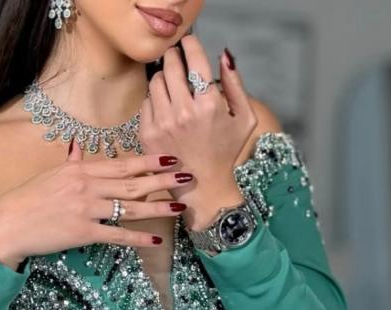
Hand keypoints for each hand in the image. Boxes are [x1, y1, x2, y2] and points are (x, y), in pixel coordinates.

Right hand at [0, 140, 194, 269]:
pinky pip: (117, 235)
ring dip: (158, 207)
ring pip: (130, 207)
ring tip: (180, 206)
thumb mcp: (50, 175)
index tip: (170, 157)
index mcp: (81, 169)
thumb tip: (76, 147)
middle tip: (187, 176)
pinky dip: (137, 238)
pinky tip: (156, 240)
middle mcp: (87, 186)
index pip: (122, 163)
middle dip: (162, 180)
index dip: (149, 161)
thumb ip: (69, 162)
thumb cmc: (28, 199)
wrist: (9, 224)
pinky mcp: (84, 233)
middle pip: (132, 182)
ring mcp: (87, 209)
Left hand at [139, 35, 258, 230]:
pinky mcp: (147, 135)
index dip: (189, 44)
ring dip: (163, 78)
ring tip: (171, 85)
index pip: (194, 60)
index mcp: (209, 105)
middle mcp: (183, 113)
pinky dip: (154, 100)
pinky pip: (146, 103)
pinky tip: (164, 107)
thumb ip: (236, 84)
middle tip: (175, 57)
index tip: (188, 41)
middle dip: (173, 56)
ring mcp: (162, 124)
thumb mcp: (244, 118)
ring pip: (155, 82)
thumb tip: (224, 54)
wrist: (203, 188)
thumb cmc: (226, 152)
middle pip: (170, 66)